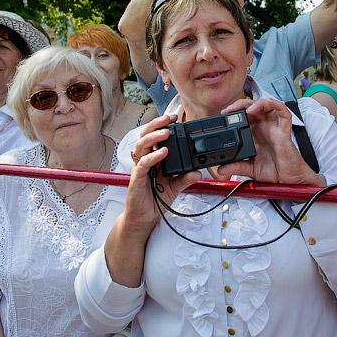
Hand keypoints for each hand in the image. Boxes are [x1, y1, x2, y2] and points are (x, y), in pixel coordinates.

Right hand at [123, 114, 200, 234]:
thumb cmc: (156, 199)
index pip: (155, 137)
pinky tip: (163, 152)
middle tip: (169, 119)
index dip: (163, 125)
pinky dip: (153, 156)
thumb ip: (186, 178)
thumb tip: (199, 172)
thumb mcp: (176, 187)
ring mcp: (140, 168)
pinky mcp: (137, 178)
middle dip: (156, 124)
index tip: (175, 119)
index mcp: (153, 158)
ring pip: (142, 146)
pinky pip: (144, 164)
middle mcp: (145, 160)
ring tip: (166, 131)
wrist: (145, 217)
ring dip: (154, 136)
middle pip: (145, 135)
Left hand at [214, 98, 320, 184]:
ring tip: (243, 109)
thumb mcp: (250, 169)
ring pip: (266, 104)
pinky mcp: (284, 128)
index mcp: (254, 133)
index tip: (222, 117)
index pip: (243, 116)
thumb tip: (220, 169)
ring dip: (254, 103)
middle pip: (252, 107)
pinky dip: (271, 104)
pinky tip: (258, 110)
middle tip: (228, 111)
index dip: (233, 113)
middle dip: (239, 105)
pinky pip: (282, 110)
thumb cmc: (273, 171)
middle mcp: (264, 127)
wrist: (288, 180)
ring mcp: (274, 126)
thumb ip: (236, 167)